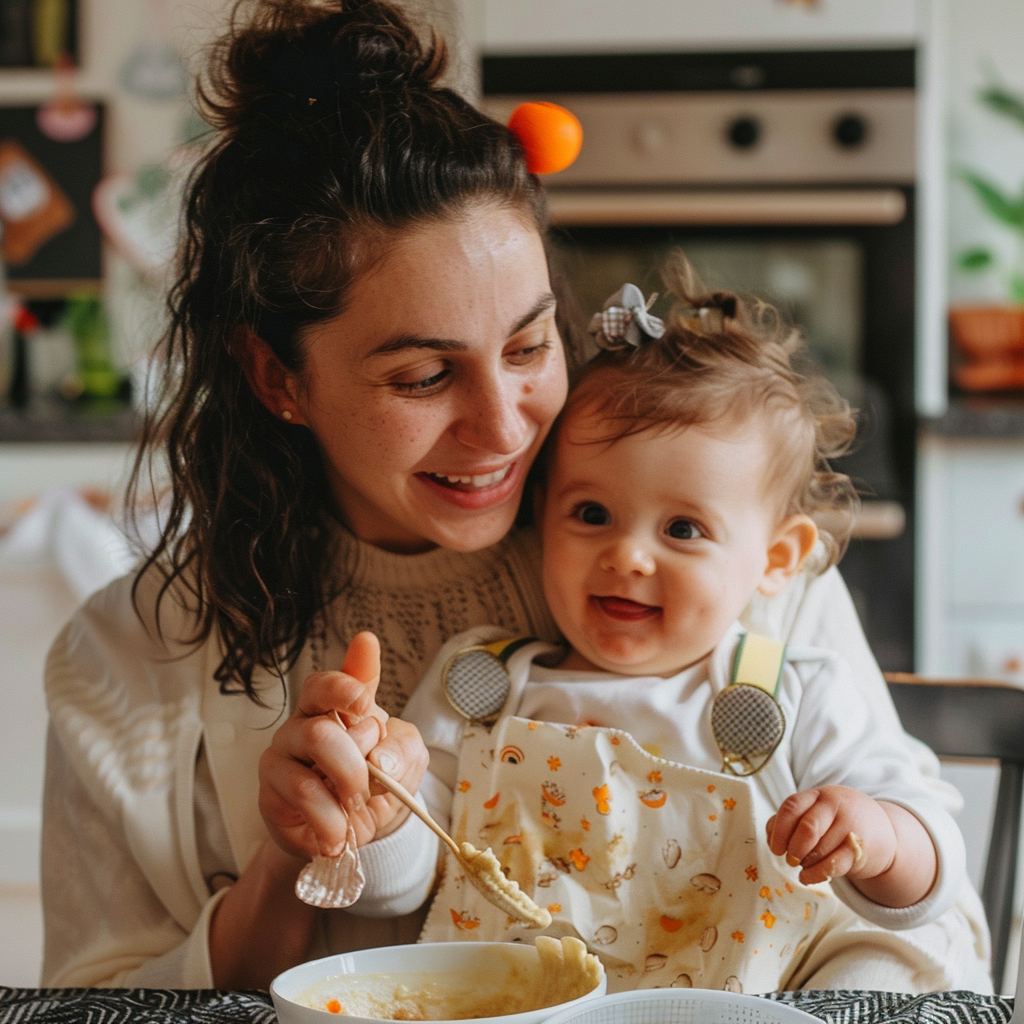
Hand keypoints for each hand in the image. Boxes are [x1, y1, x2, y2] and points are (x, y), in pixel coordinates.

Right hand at [258, 631, 428, 859]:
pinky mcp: (270, 789)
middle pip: (324, 707)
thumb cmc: (373, 788)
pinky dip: (332, 818)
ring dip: (349, 780)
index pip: (334, 679)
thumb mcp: (405, 763)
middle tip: (372, 779)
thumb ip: (402, 749)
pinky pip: (305, 793)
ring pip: (316, 742)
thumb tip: (382, 762)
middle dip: (360, 746)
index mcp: (337, 707)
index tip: (367, 653)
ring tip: (355, 806)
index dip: (350, 669)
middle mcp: (306, 720)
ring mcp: (283, 752)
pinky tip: (337, 833)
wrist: (347, 839)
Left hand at [766, 785, 896, 886]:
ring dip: (805, 863)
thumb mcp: (816, 811)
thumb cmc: (837, 821)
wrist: (882, 830)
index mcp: (818, 795)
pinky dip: (815, 874)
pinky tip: (808, 876)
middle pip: (807, 828)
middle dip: (794, 848)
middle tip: (790, 859)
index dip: (778, 829)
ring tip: (803, 865)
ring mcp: (850, 826)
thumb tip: (771, 837)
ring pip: (820, 849)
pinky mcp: (860, 849)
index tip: (775, 848)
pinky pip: (833, 865)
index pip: (792, 806)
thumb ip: (791, 819)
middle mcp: (835, 806)